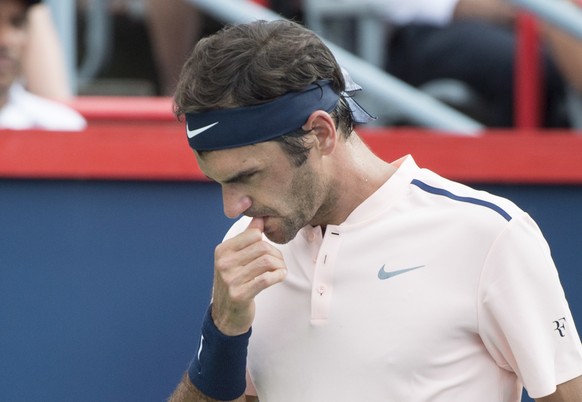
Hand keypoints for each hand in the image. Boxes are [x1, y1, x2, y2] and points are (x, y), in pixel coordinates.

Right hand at [211, 217, 286, 335]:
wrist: (226, 314)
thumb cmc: (234, 282)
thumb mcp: (235, 258)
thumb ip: (247, 237)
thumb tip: (260, 218)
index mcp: (222, 250)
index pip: (254, 234)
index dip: (267, 241)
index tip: (271, 252)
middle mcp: (224, 263)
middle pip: (262, 248)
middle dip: (277, 254)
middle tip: (279, 263)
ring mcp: (230, 279)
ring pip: (267, 262)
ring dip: (280, 265)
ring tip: (280, 270)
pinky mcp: (240, 295)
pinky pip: (266, 279)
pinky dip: (278, 276)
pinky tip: (280, 277)